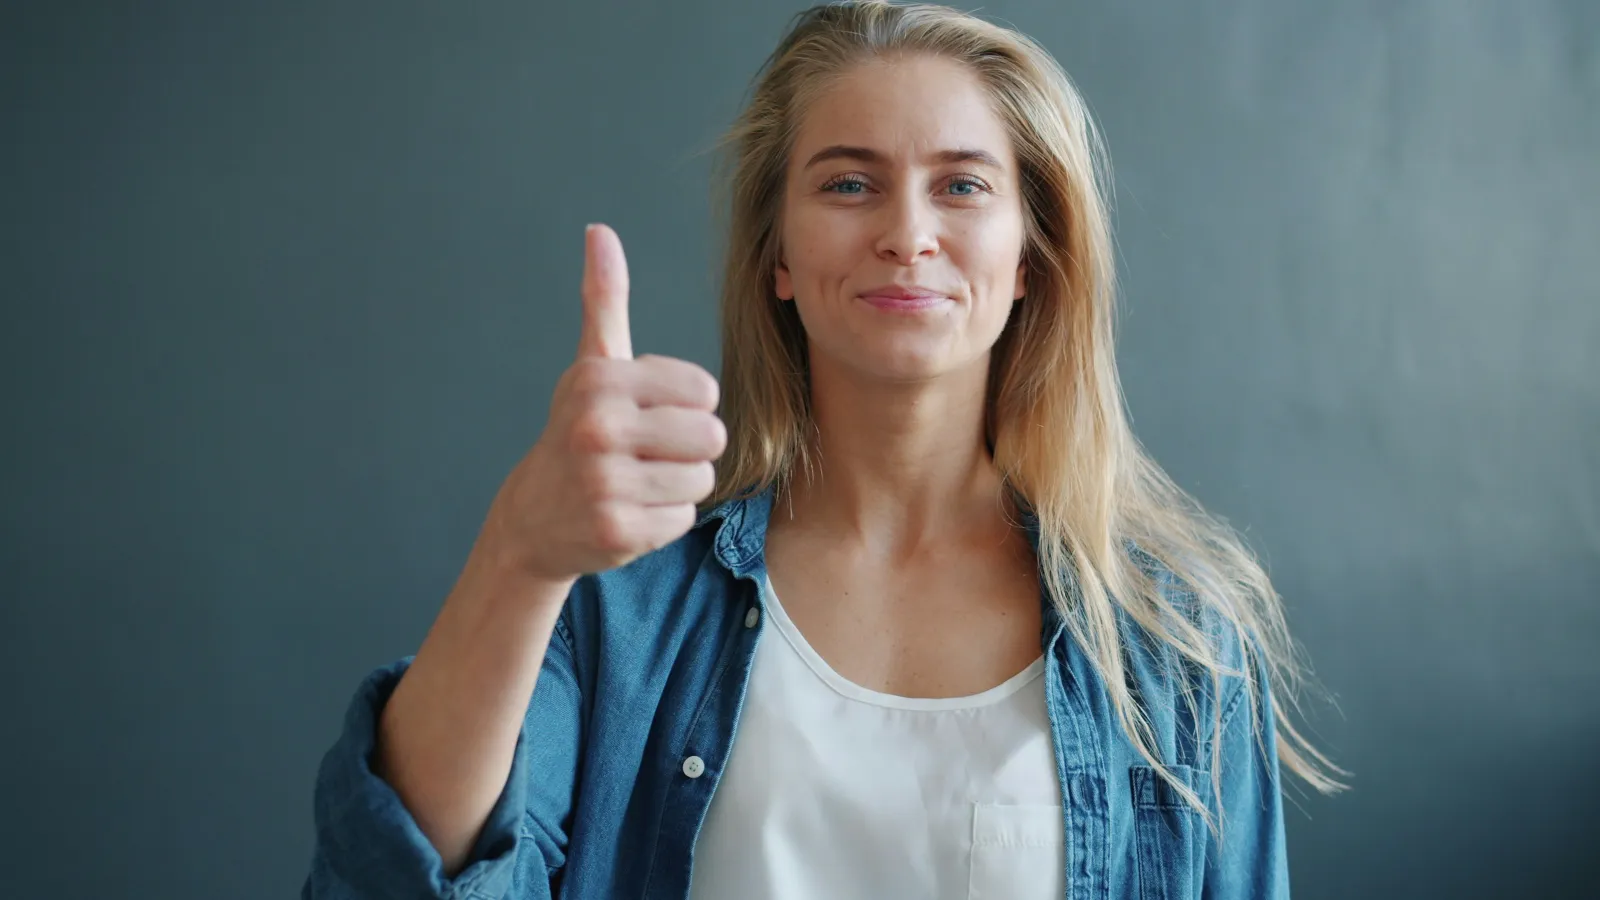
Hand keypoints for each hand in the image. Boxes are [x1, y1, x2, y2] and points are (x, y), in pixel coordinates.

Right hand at [480, 224, 726, 584]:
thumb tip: (600, 232)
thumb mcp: (592, 366)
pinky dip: (663, 520)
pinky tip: (629, 512)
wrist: (534, 517)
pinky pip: (683, 519)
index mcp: (600, 380)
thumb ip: (605, 301)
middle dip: (687, 448)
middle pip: (712, 436)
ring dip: (677, 485)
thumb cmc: (578, 432)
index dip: (686, 407)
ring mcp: (605, 483)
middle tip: (644, 454)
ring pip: (701, 479)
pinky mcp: (617, 532)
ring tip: (636, 482)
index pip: (705, 392)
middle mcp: (598, 428)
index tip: (647, 416)